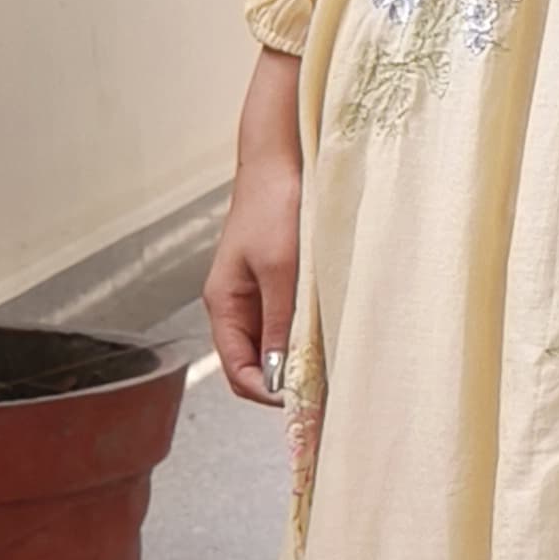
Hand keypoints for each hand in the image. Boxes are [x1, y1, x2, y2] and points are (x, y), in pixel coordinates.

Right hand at [203, 48, 301, 401]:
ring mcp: (258, 294)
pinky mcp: (279, 280)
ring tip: (335, 364)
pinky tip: (334, 334)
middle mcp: (237, 305)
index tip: (304, 401)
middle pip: (256, 363)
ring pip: (277, 345)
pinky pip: (291, 321)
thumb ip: (279, 322)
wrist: (282, 158)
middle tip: (327, 390)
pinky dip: (308, 334)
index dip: (267, 393)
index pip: (237, 371)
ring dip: (301, 358)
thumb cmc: (274, 206)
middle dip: (286, 380)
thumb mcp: (279, 269)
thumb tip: (279, 374)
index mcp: (224, 304)